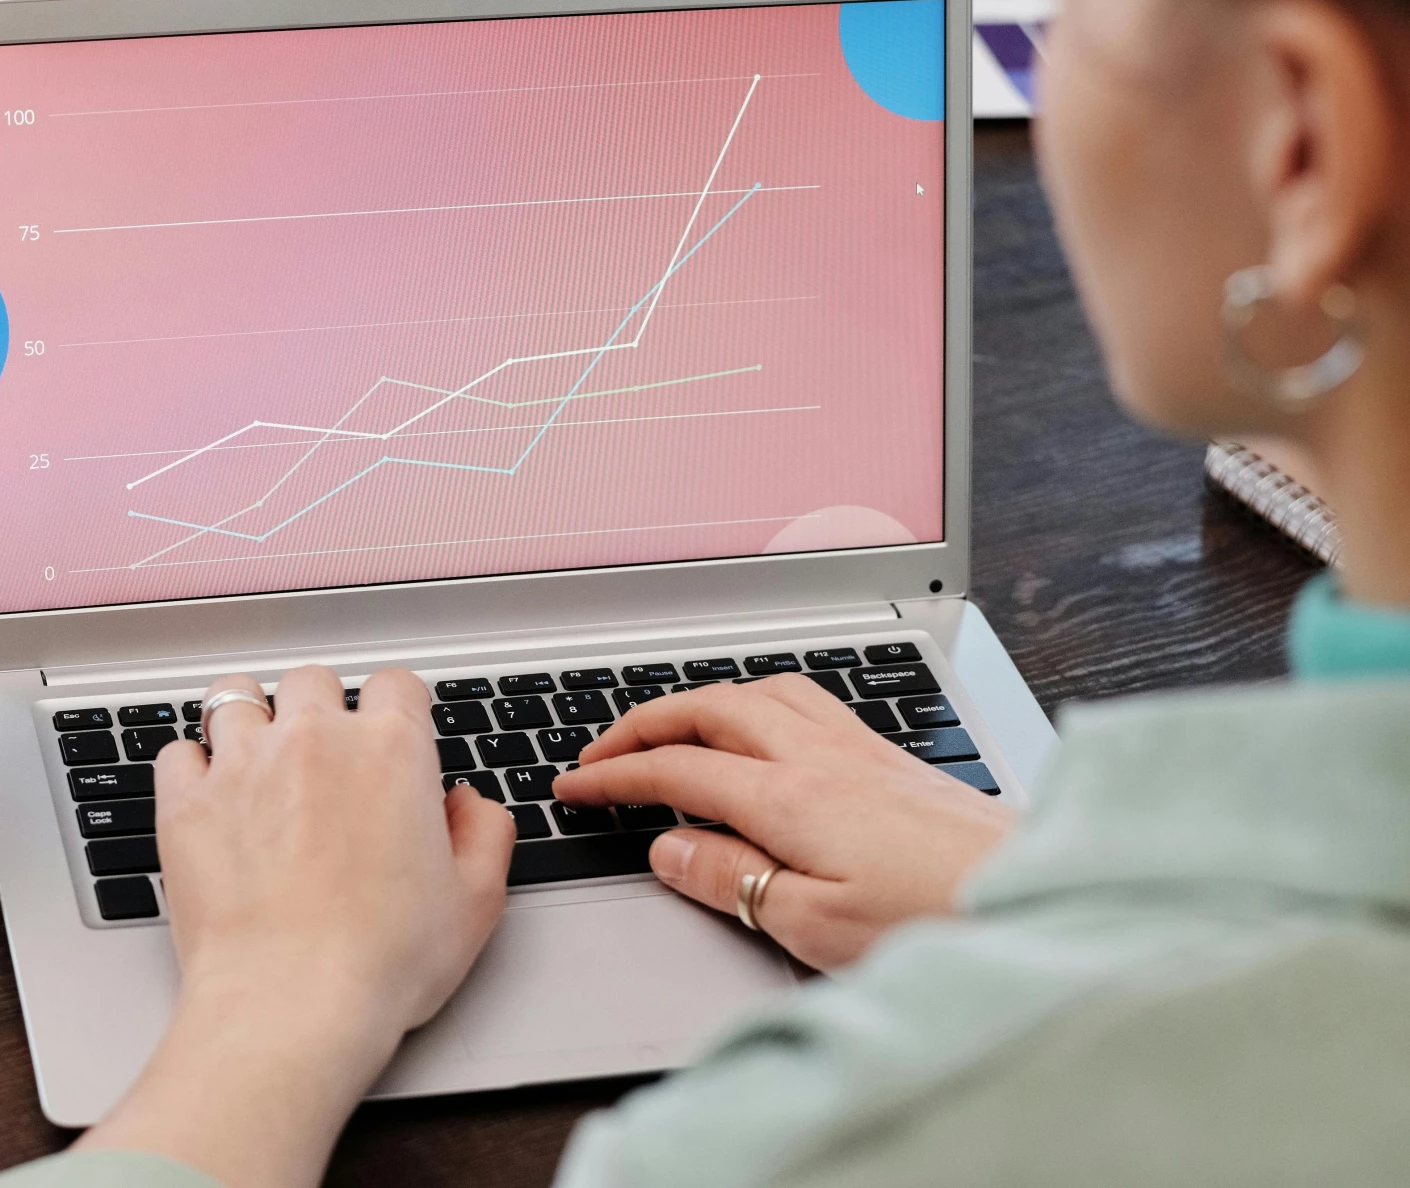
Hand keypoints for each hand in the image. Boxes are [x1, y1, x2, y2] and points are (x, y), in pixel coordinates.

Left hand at [77, 666, 512, 1187]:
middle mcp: (314, 738)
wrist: (291, 1004)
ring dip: (252, 722)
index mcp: (391, 749)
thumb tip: (467, 804)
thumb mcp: (475, 902)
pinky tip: (211, 798)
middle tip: (325, 761)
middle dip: (321, 710)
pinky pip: (179, 752)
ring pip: (237, 697)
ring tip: (260, 762)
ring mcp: (242, 763)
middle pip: (313, 680)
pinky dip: (193, 768)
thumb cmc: (381, 962)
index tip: (389, 738)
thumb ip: (484, 832)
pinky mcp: (186, 801)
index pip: (395, 684)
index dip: (396, 712)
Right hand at [552, 677, 1015, 969]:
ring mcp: (859, 747)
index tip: (573, 785)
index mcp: (787, 797)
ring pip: (758, 691)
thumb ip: (731, 880)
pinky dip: (755, 700)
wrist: (1041, 900)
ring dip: (699, 700)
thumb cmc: (940, 922)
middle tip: (602, 748)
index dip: (614, 775)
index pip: (675, 772)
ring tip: (671, 725)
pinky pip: (803, 699)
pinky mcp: (892, 756)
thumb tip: (670, 850)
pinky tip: (763, 723)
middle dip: (643, 723)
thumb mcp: (813, 924)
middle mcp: (820, 755)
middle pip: (708, 709)